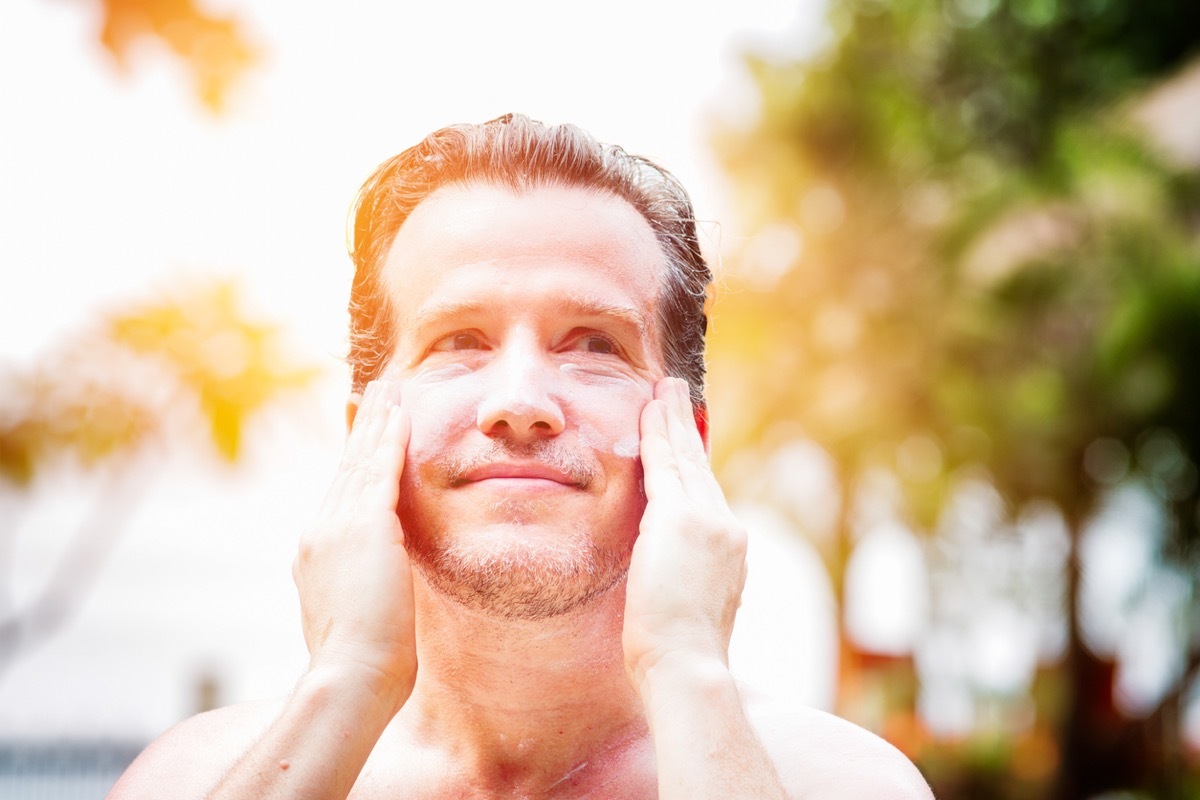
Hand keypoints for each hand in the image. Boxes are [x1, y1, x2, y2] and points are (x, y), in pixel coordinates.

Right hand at [293, 379, 416, 709]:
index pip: (339, 492)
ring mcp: (338, 525)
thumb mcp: (353, 617)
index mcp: (316, 553)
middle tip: (375, 389)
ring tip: (390, 387)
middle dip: (362, 425)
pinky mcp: (366, 526)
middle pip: (345, 465)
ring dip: (377, 419)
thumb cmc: (361, 665)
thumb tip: (371, 590)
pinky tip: (402, 411)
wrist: (351, 676)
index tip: (363, 430)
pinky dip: (391, 437)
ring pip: (360, 458)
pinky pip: (380, 469)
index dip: (352, 456)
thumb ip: (358, 591)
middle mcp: (320, 530)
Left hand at [622, 377, 747, 692]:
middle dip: (687, 429)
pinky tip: (648, 409)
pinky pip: (664, 464)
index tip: (685, 441)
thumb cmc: (679, 657)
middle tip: (676, 395)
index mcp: (729, 551)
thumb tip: (668, 577)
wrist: (688, 667)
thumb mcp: (687, 609)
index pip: (706, 494)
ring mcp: (708, 521)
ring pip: (686, 457)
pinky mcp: (680, 518)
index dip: (694, 462)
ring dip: (672, 420)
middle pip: (702, 466)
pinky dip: (656, 433)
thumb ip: (684, 580)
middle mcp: (726, 528)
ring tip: (664, 390)